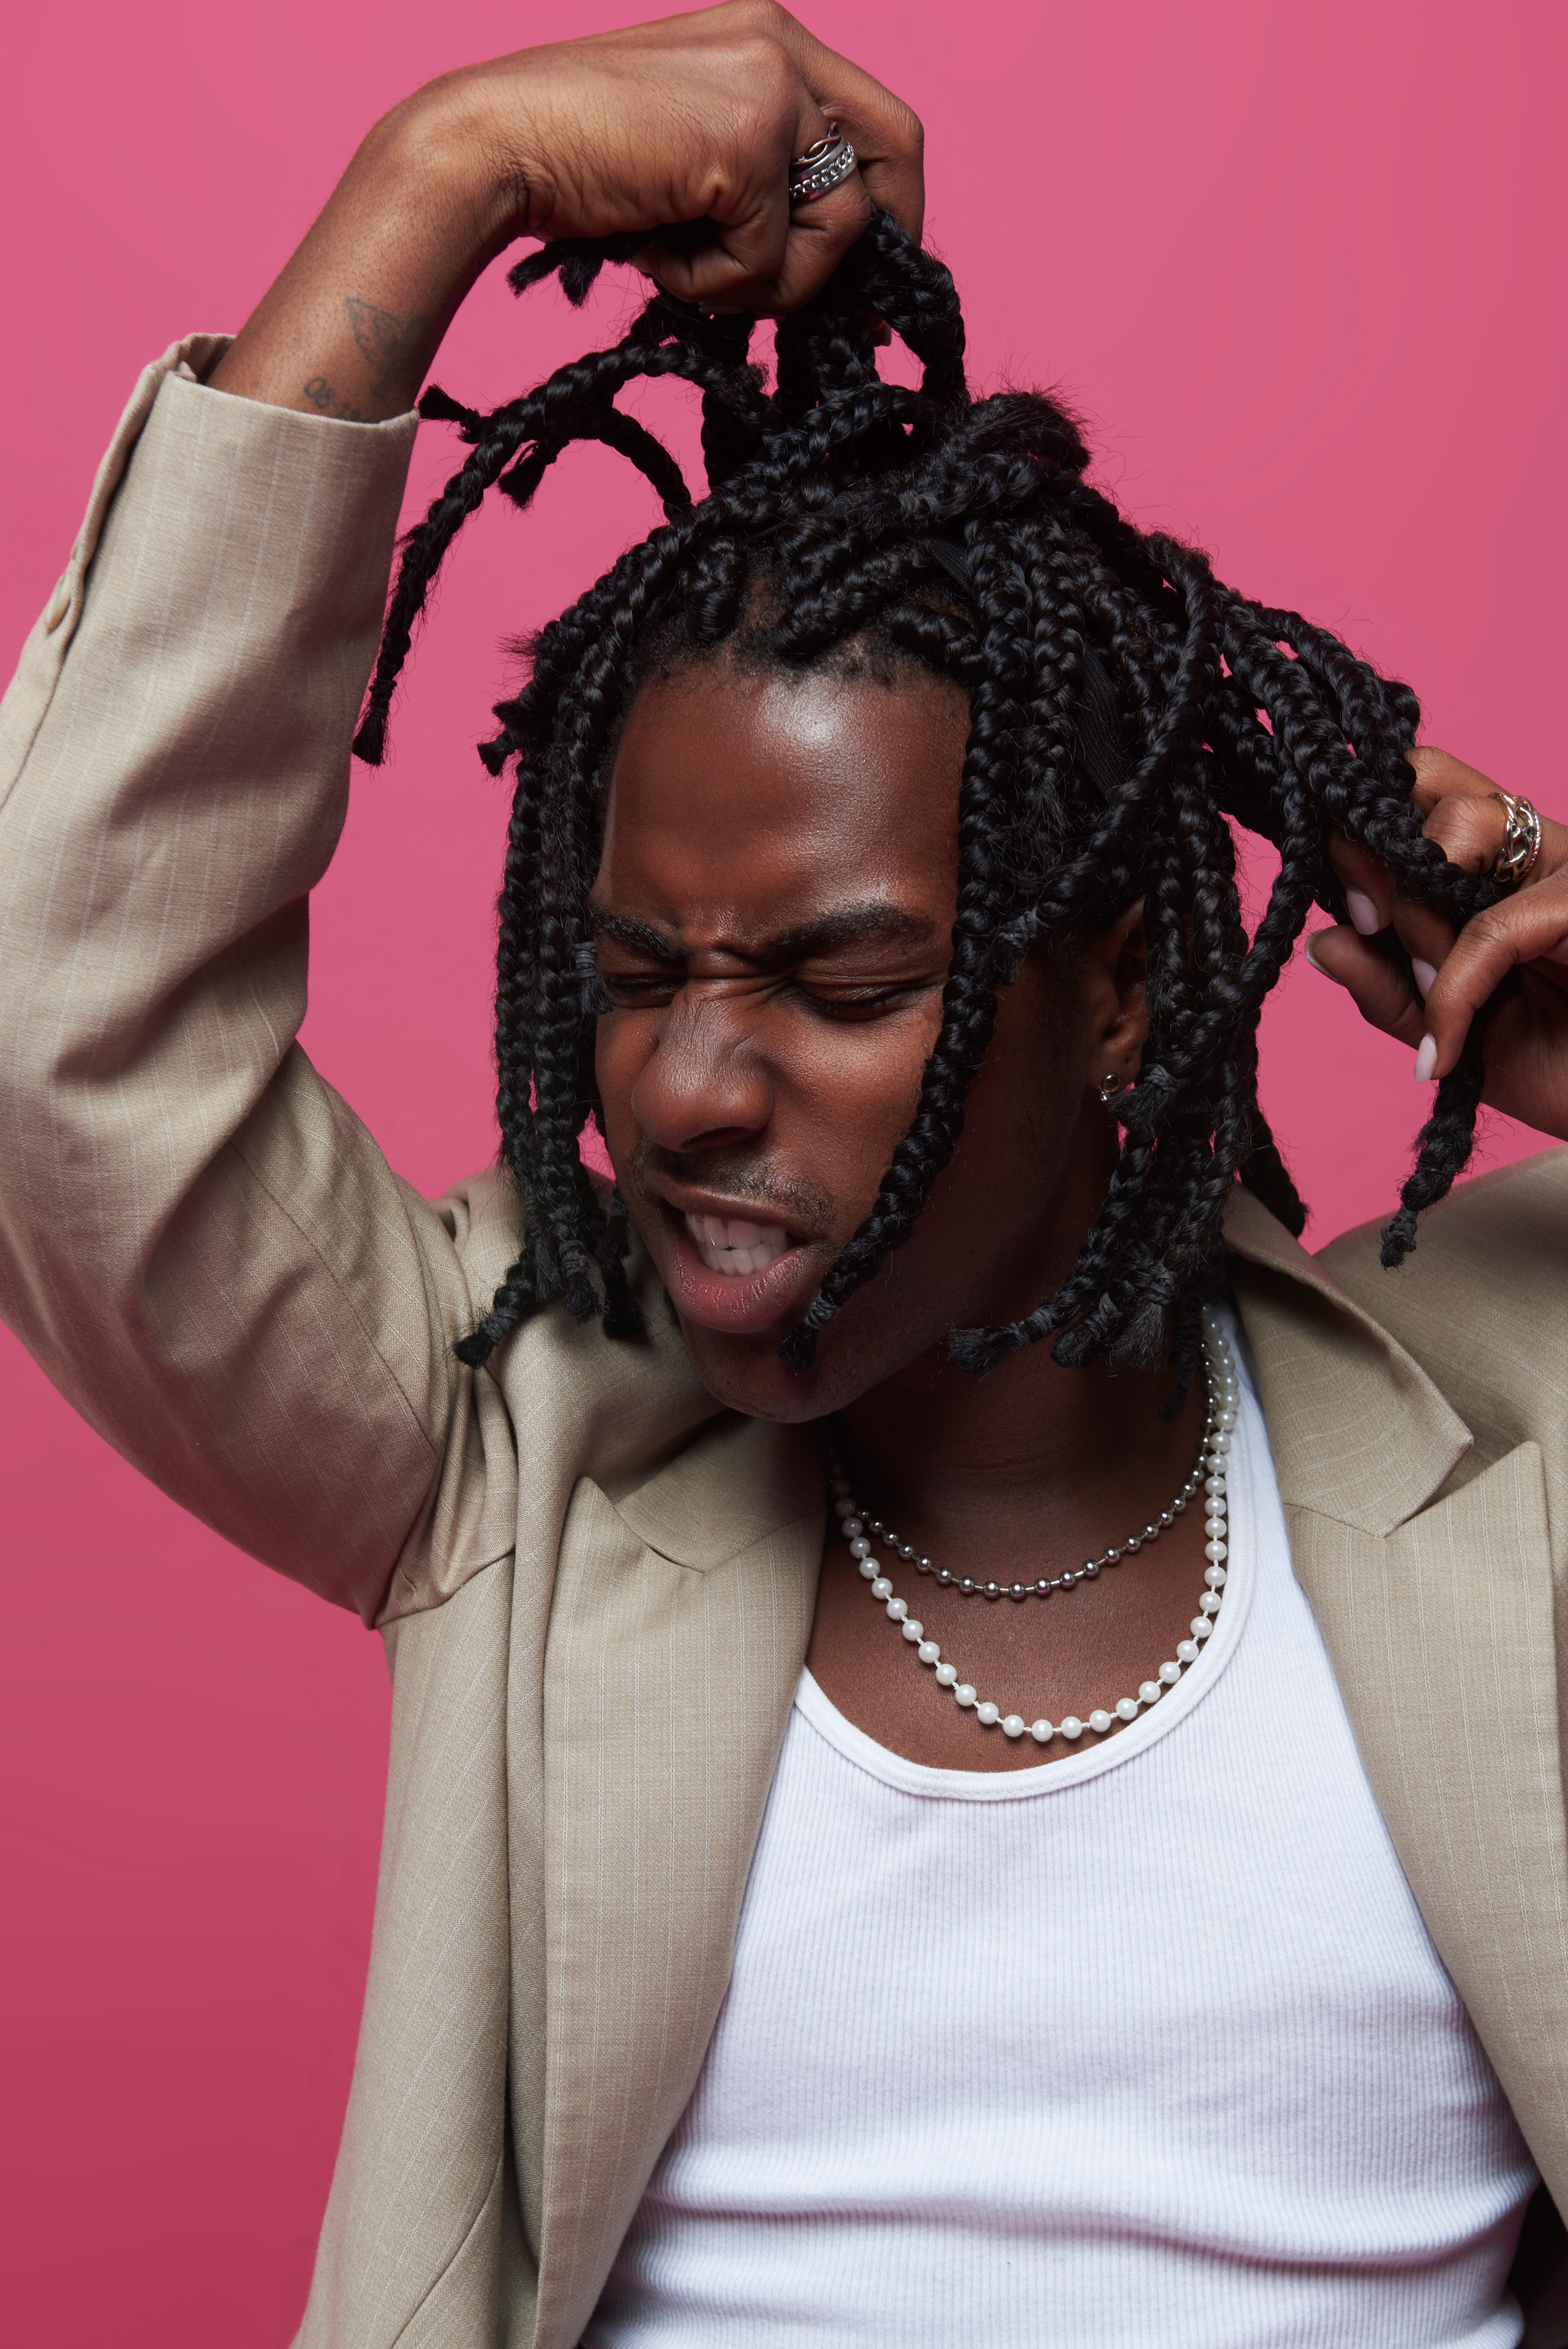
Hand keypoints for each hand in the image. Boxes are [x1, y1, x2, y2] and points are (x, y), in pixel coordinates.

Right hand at [209, 2, 922, 421]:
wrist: (495, 148)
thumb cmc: (581, 167)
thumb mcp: (698, 158)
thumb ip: (772, 177)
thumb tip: (849, 263)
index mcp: (771, 35)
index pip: (883, 123)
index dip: (894, 205)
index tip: (874, 282)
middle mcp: (782, 43)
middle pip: (893, 157)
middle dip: (863, 247)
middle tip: (829, 309)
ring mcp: (770, 86)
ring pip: (839, 226)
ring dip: (766, 281)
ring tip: (686, 261)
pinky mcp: (747, 142)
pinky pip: (771, 259)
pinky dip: (714, 286)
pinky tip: (658, 253)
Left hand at [1307, 747, 1567, 1140]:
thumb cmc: (1551, 1064)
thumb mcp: (1443, 1029)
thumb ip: (1385, 985)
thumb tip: (1320, 941)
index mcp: (1490, 859)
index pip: (1412, 791)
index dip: (1359, 830)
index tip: (1348, 908)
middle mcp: (1529, 845)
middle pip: (1427, 781)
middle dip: (1375, 854)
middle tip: (1369, 926)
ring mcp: (1566, 864)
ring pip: (1458, 829)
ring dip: (1419, 920)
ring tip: (1431, 994)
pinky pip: (1493, 928)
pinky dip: (1453, 992)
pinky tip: (1445, 1047)